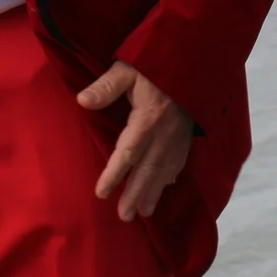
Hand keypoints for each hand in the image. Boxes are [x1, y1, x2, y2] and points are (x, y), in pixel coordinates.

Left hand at [77, 61, 194, 221]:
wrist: (194, 59)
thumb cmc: (154, 63)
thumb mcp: (127, 69)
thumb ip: (106, 86)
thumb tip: (82, 100)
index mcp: (147, 119)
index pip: (128, 152)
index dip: (114, 174)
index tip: (101, 193)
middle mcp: (164, 133)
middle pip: (147, 169)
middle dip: (135, 194)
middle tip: (124, 216)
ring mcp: (178, 136)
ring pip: (164, 170)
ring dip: (154, 192)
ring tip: (144, 212)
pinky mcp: (187, 134)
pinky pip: (179, 161)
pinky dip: (171, 176)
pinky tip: (166, 186)